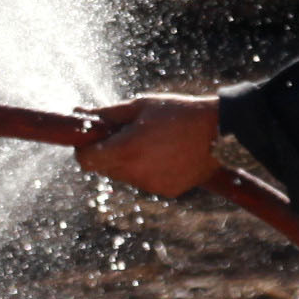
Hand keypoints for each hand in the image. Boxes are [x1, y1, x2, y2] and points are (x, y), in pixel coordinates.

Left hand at [77, 95, 221, 197]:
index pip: (86, 160)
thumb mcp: (140, 106)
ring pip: (125, 176)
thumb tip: (78, 113)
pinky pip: (146, 181)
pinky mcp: (168, 191)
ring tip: (151, 141)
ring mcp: (153, 185)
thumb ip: (106, 114)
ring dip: (127, 161)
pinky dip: (148, 169)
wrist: (220, 130)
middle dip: (107, 152)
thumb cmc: (178, 112)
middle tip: (125, 133)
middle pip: (104, 168)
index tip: (95, 137)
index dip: (85, 148)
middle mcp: (136, 173)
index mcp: (126, 150)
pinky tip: (166, 153)